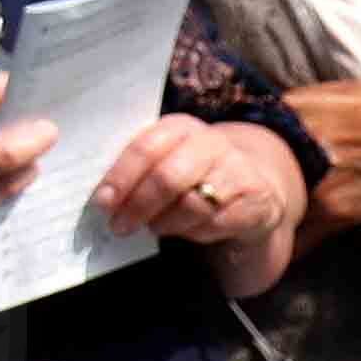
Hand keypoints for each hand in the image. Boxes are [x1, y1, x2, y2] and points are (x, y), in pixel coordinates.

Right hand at [0, 67, 40, 255]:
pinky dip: (20, 180)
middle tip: (48, 126)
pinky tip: (24, 173)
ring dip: (32, 155)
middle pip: (1, 128)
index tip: (20, 88)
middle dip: (33, 126)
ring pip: (9, 162)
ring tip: (37, 152)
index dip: (7, 87)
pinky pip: (3, 190)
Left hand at [99, 114, 310, 288]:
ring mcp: (239, 170)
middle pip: (168, 178)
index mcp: (179, 127)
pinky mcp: (258, 199)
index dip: (120, 178)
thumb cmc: (191, 171)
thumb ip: (135, 169)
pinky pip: (217, 223)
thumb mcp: (165, 158)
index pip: (144, 148)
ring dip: (165, 223)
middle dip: (138, 206)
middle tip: (120, 226)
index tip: (102, 203)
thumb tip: (102, 198)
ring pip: (192, 205)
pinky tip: (186, 231)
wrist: (253, 181)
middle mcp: (212, 143)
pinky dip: (195, 233)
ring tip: (153, 227)